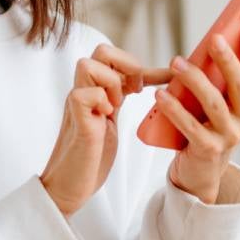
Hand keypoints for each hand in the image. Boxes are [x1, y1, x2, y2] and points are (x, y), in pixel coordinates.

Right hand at [41, 43, 174, 217]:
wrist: (68, 188)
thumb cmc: (90, 158)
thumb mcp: (111, 123)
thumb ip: (119, 102)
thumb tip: (145, 90)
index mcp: (97, 92)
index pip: (118, 61)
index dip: (148, 67)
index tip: (171, 76)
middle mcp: (85, 92)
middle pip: (101, 51)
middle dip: (125, 63)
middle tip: (137, 89)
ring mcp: (78, 105)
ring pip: (87, 64)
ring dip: (110, 81)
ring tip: (118, 105)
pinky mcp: (75, 121)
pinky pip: (81, 95)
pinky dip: (99, 100)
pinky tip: (106, 116)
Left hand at [157, 20, 239, 203]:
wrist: (199, 172)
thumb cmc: (204, 127)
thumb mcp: (214, 102)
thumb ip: (215, 79)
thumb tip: (208, 45)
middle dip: (228, 60)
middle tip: (214, 39)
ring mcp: (229, 137)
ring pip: (214, 103)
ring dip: (194, 80)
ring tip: (176, 63)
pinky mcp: (208, 150)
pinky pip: (191, 126)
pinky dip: (174, 109)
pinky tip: (160, 96)